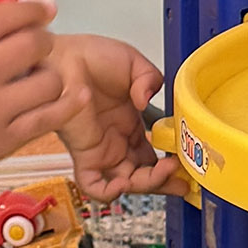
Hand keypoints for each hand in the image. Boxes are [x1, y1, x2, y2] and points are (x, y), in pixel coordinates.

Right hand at [0, 0, 65, 197]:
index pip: (0, 17)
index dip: (30, 8)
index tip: (43, 8)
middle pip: (32, 44)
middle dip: (43, 39)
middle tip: (40, 45)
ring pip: (48, 80)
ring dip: (51, 74)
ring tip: (40, 78)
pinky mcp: (4, 142)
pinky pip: (50, 117)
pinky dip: (68, 103)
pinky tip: (76, 95)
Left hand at [47, 34, 174, 197]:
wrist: (60, 56)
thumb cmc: (88, 57)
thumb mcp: (133, 63)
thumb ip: (150, 79)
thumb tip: (147, 100)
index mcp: (129, 124)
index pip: (153, 158)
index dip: (170, 166)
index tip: (188, 166)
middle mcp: (116, 142)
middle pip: (143, 177)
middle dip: (164, 182)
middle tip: (181, 177)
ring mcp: (100, 150)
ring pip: (125, 184)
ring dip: (147, 185)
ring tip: (163, 172)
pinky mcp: (84, 153)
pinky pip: (94, 185)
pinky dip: (111, 191)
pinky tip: (127, 180)